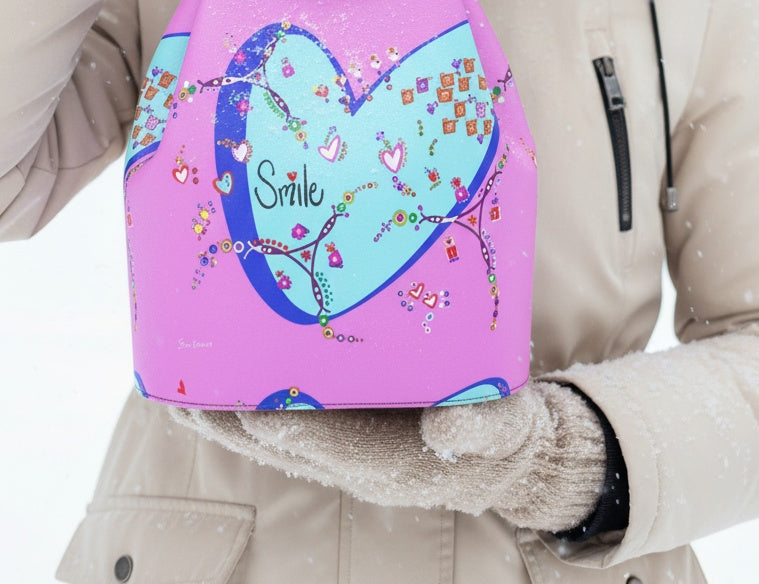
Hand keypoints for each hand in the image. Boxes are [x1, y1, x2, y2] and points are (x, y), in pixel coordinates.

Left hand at [174, 382, 606, 531]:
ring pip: (271, 431)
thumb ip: (483, 428)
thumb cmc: (501, 435)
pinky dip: (245, 398)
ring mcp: (339, 442)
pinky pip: (281, 415)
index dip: (293, 431)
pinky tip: (212, 376)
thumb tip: (450, 430)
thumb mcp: (504, 429)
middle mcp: (353, 457)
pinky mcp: (336, 424)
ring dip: (225, 412)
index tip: (258, 413)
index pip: (333, 449)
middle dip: (234, 420)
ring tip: (176, 385)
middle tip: (187, 393)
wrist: (499, 451)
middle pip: (282, 442)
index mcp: (391, 460)